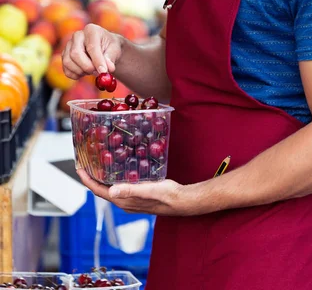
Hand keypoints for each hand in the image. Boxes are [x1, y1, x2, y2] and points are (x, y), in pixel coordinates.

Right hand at [62, 23, 122, 78]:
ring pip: (68, 62)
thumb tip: (108, 68)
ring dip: (82, 71)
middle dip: (87, 67)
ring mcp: (68, 45)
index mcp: (91, 30)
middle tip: (98, 73)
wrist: (105, 48)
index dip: (97, 60)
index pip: (91, 47)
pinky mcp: (64, 56)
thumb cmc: (110, 47)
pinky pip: (66, 70)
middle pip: (75, 54)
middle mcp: (77, 36)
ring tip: (93, 70)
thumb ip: (111, 58)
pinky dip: (76, 75)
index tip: (103, 71)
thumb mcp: (115, 50)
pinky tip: (85, 72)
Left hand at [77, 168, 196, 215]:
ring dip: (101, 177)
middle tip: (85, 162)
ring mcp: (130, 199)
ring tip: (97, 164)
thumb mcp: (147, 190)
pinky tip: (118, 168)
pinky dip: (113, 177)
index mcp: (122, 200)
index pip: (98, 190)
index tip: (78, 168)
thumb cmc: (165, 195)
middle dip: (91, 177)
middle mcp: (123, 201)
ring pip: (110, 187)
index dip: (87, 179)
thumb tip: (111, 190)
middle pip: (101, 189)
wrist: (180, 201)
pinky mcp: (137, 195)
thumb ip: (130, 190)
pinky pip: (120, 186)